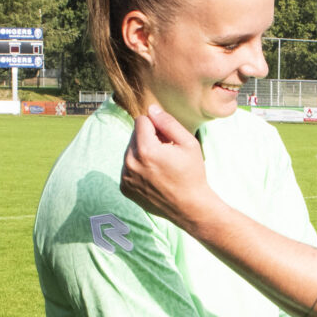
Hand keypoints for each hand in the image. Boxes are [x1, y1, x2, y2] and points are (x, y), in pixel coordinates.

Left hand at [119, 106, 216, 230]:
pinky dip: (138, 168)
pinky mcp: (124, 187)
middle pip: (134, 135)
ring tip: (160, 167)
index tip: (167, 139)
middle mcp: (130, 163)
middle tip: (166, 154)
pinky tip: (153, 177)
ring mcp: (125, 177)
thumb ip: (168, 123)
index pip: (141, 120)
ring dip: (142, 153)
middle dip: (148, 139)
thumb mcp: (188, 143)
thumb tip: (151, 109)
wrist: (190, 208)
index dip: (157, 126)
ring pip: (129, 151)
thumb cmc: (192, 174)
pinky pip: (127, 167)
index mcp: (145, 150)